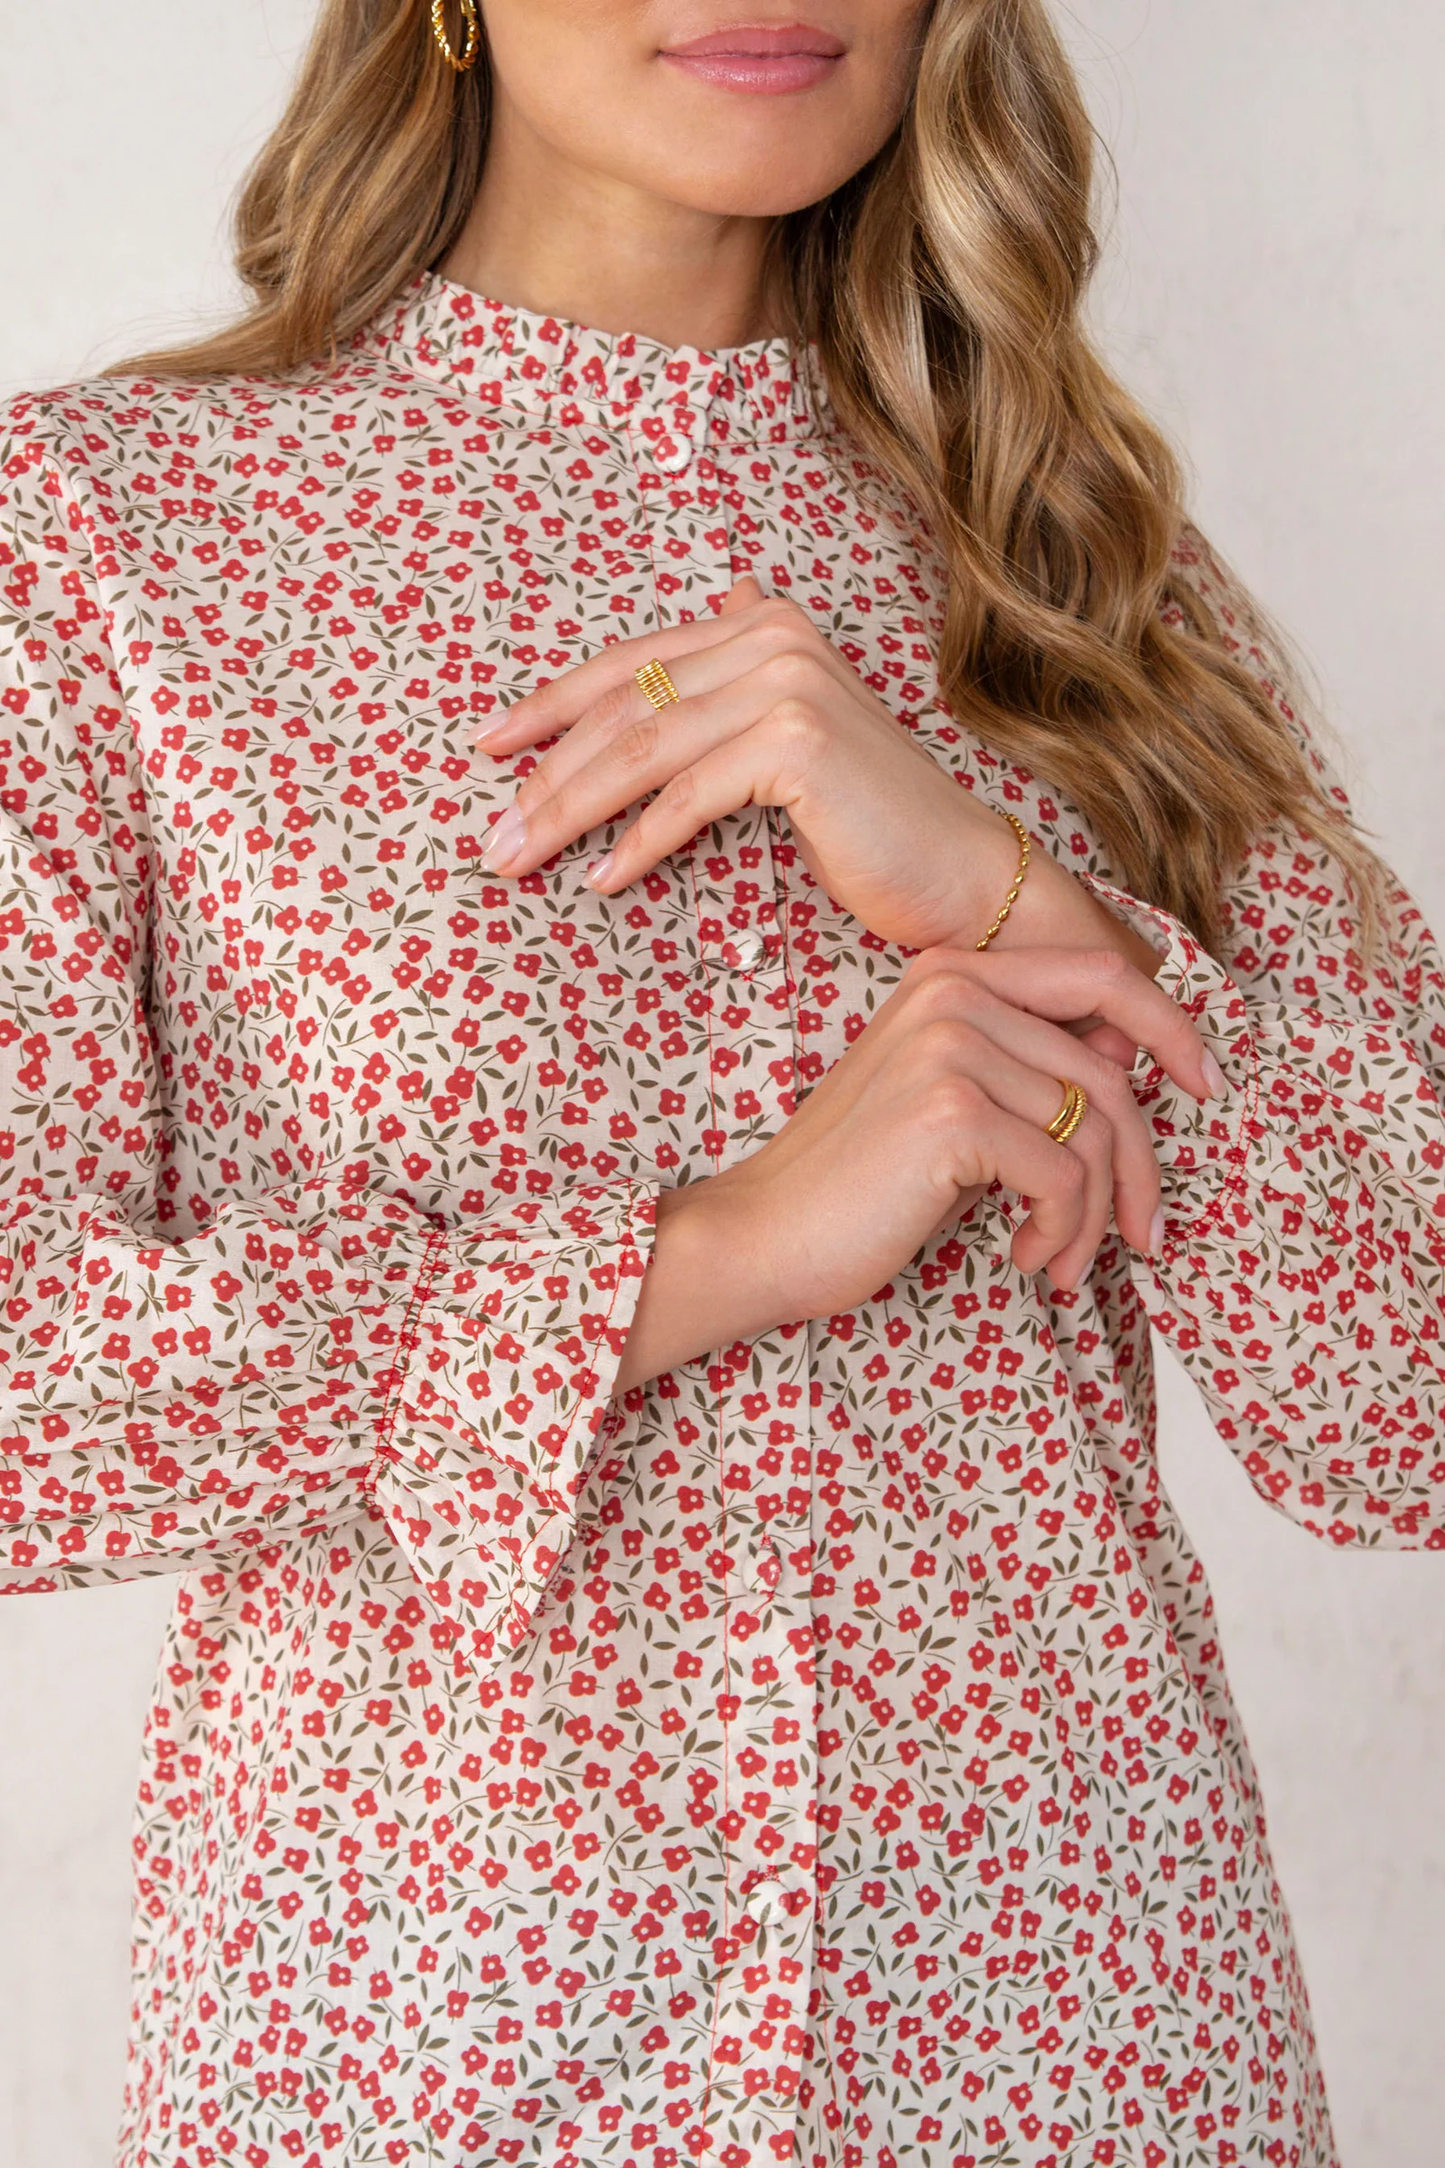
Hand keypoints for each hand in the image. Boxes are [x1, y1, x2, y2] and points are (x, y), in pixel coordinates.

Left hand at [469, 577, 1031, 952]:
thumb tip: (727, 589)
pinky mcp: (797, 742)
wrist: (960, 872)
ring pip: (642, 750)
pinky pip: (688, 798)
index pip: (630, 663)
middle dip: (546, 774)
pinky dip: (638, 843)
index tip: (488, 749)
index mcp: (762, 625)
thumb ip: (744, 679)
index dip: (550, 706)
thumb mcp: (791, 738)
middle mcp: (772, 636)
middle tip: (493, 835)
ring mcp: (786, 683)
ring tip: (521, 860)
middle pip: (624, 707)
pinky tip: (602, 881)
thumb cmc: (869, 822)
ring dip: (569, 812)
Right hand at [615, 942, 1218, 1389]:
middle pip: (1111, 1072)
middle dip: (1139, 1167)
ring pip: (1095, 1131)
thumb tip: (1142, 1062)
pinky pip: (1064, 1176)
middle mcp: (952, 991)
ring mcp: (951, 1046)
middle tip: (1141, 1236)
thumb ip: (1026, 1068)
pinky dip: (1062, 1232)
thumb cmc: (856, 1186)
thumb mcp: (950, 1105)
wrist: (762, 1234)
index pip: (1100, 976)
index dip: (1173, 1028)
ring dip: (1094, 1217)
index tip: (1208, 1086)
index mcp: (950, 974)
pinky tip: (1027, 1258)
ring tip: (1061, 1260)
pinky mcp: (953, 1113)